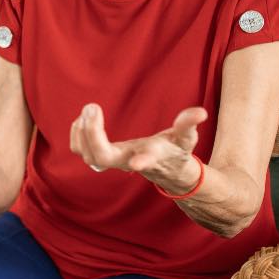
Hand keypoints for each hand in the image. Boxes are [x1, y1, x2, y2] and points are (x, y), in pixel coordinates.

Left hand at [68, 103, 205, 184]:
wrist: (166, 171)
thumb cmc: (175, 151)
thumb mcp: (186, 138)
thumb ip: (189, 124)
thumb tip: (200, 112)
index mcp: (149, 157)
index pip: (143, 161)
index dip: (141, 161)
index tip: (136, 163)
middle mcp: (126, 161)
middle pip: (102, 157)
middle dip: (92, 134)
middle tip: (91, 107)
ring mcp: (112, 161)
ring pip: (87, 155)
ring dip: (82, 132)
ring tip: (88, 111)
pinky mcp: (102, 157)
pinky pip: (81, 150)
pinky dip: (77, 134)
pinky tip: (82, 119)